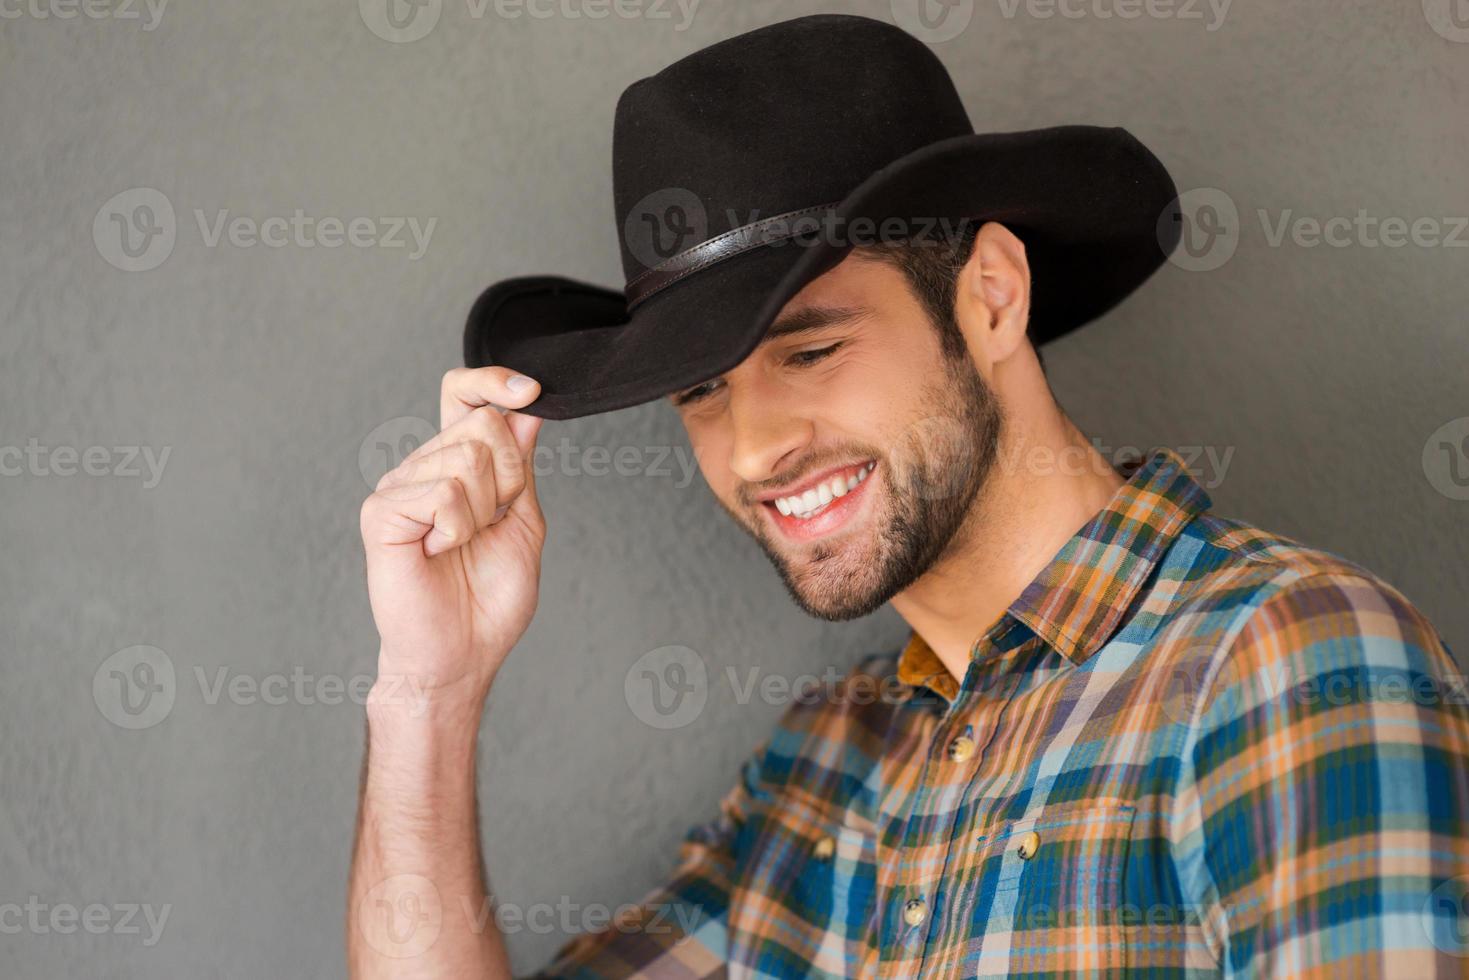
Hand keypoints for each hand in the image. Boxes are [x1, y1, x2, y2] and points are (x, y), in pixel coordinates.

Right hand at [359, 367, 544, 706]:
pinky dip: (456, 529)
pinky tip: (437, 552)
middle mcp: (422, 466)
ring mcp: (398, 485)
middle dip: (508, 478)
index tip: (531, 390)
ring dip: (482, 512)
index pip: (464, 395)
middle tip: (488, 526)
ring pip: (468, 456)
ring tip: (459, 545)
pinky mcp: (381, 511)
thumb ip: (522, 467)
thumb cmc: (487, 599)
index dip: (495, 381)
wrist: (460, 654)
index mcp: (454, 464)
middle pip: (483, 423)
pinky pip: (443, 492)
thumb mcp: (523, 522)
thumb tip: (527, 409)